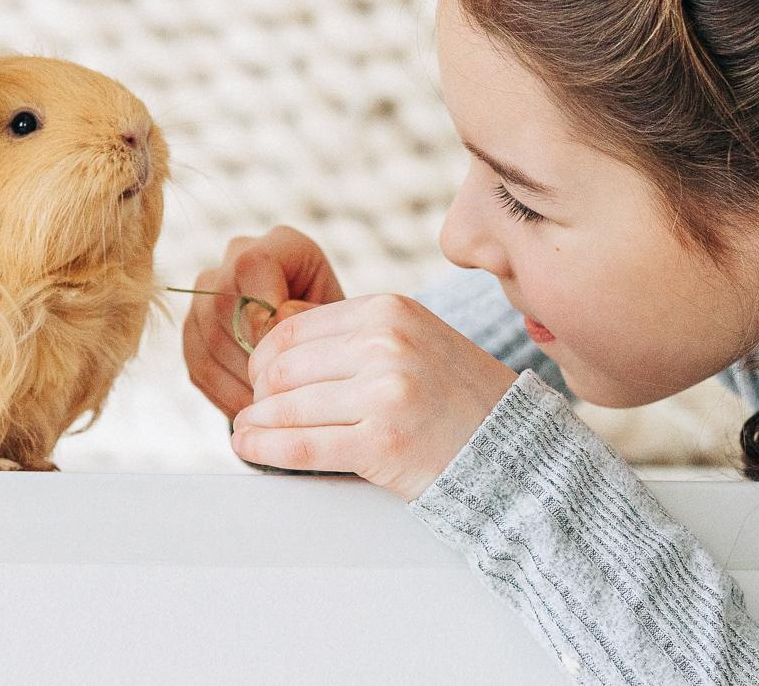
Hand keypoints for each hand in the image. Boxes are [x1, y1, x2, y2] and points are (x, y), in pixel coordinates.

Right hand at [183, 225, 346, 418]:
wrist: (325, 352)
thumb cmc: (340, 336)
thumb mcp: (341, 325)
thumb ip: (312, 318)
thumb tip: (273, 321)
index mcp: (281, 245)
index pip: (253, 265)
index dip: (264, 309)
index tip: (286, 351)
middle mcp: (237, 258)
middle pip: (222, 303)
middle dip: (253, 356)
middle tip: (282, 394)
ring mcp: (208, 293)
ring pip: (208, 338)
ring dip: (240, 381)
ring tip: (272, 409)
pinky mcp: (193, 330)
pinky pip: (198, 365)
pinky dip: (226, 395)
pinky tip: (253, 412)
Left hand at [229, 293, 517, 501]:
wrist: (514, 448)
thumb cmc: (454, 396)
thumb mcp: (411, 339)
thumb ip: (351, 336)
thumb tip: (273, 344)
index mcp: (388, 310)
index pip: (295, 328)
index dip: (264, 356)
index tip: (258, 377)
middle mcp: (386, 344)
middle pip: (286, 367)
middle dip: (259, 392)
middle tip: (252, 409)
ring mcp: (386, 393)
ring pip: (289, 406)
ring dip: (256, 423)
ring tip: (244, 431)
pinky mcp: (383, 443)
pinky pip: (304, 445)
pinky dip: (266, 449)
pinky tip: (249, 448)